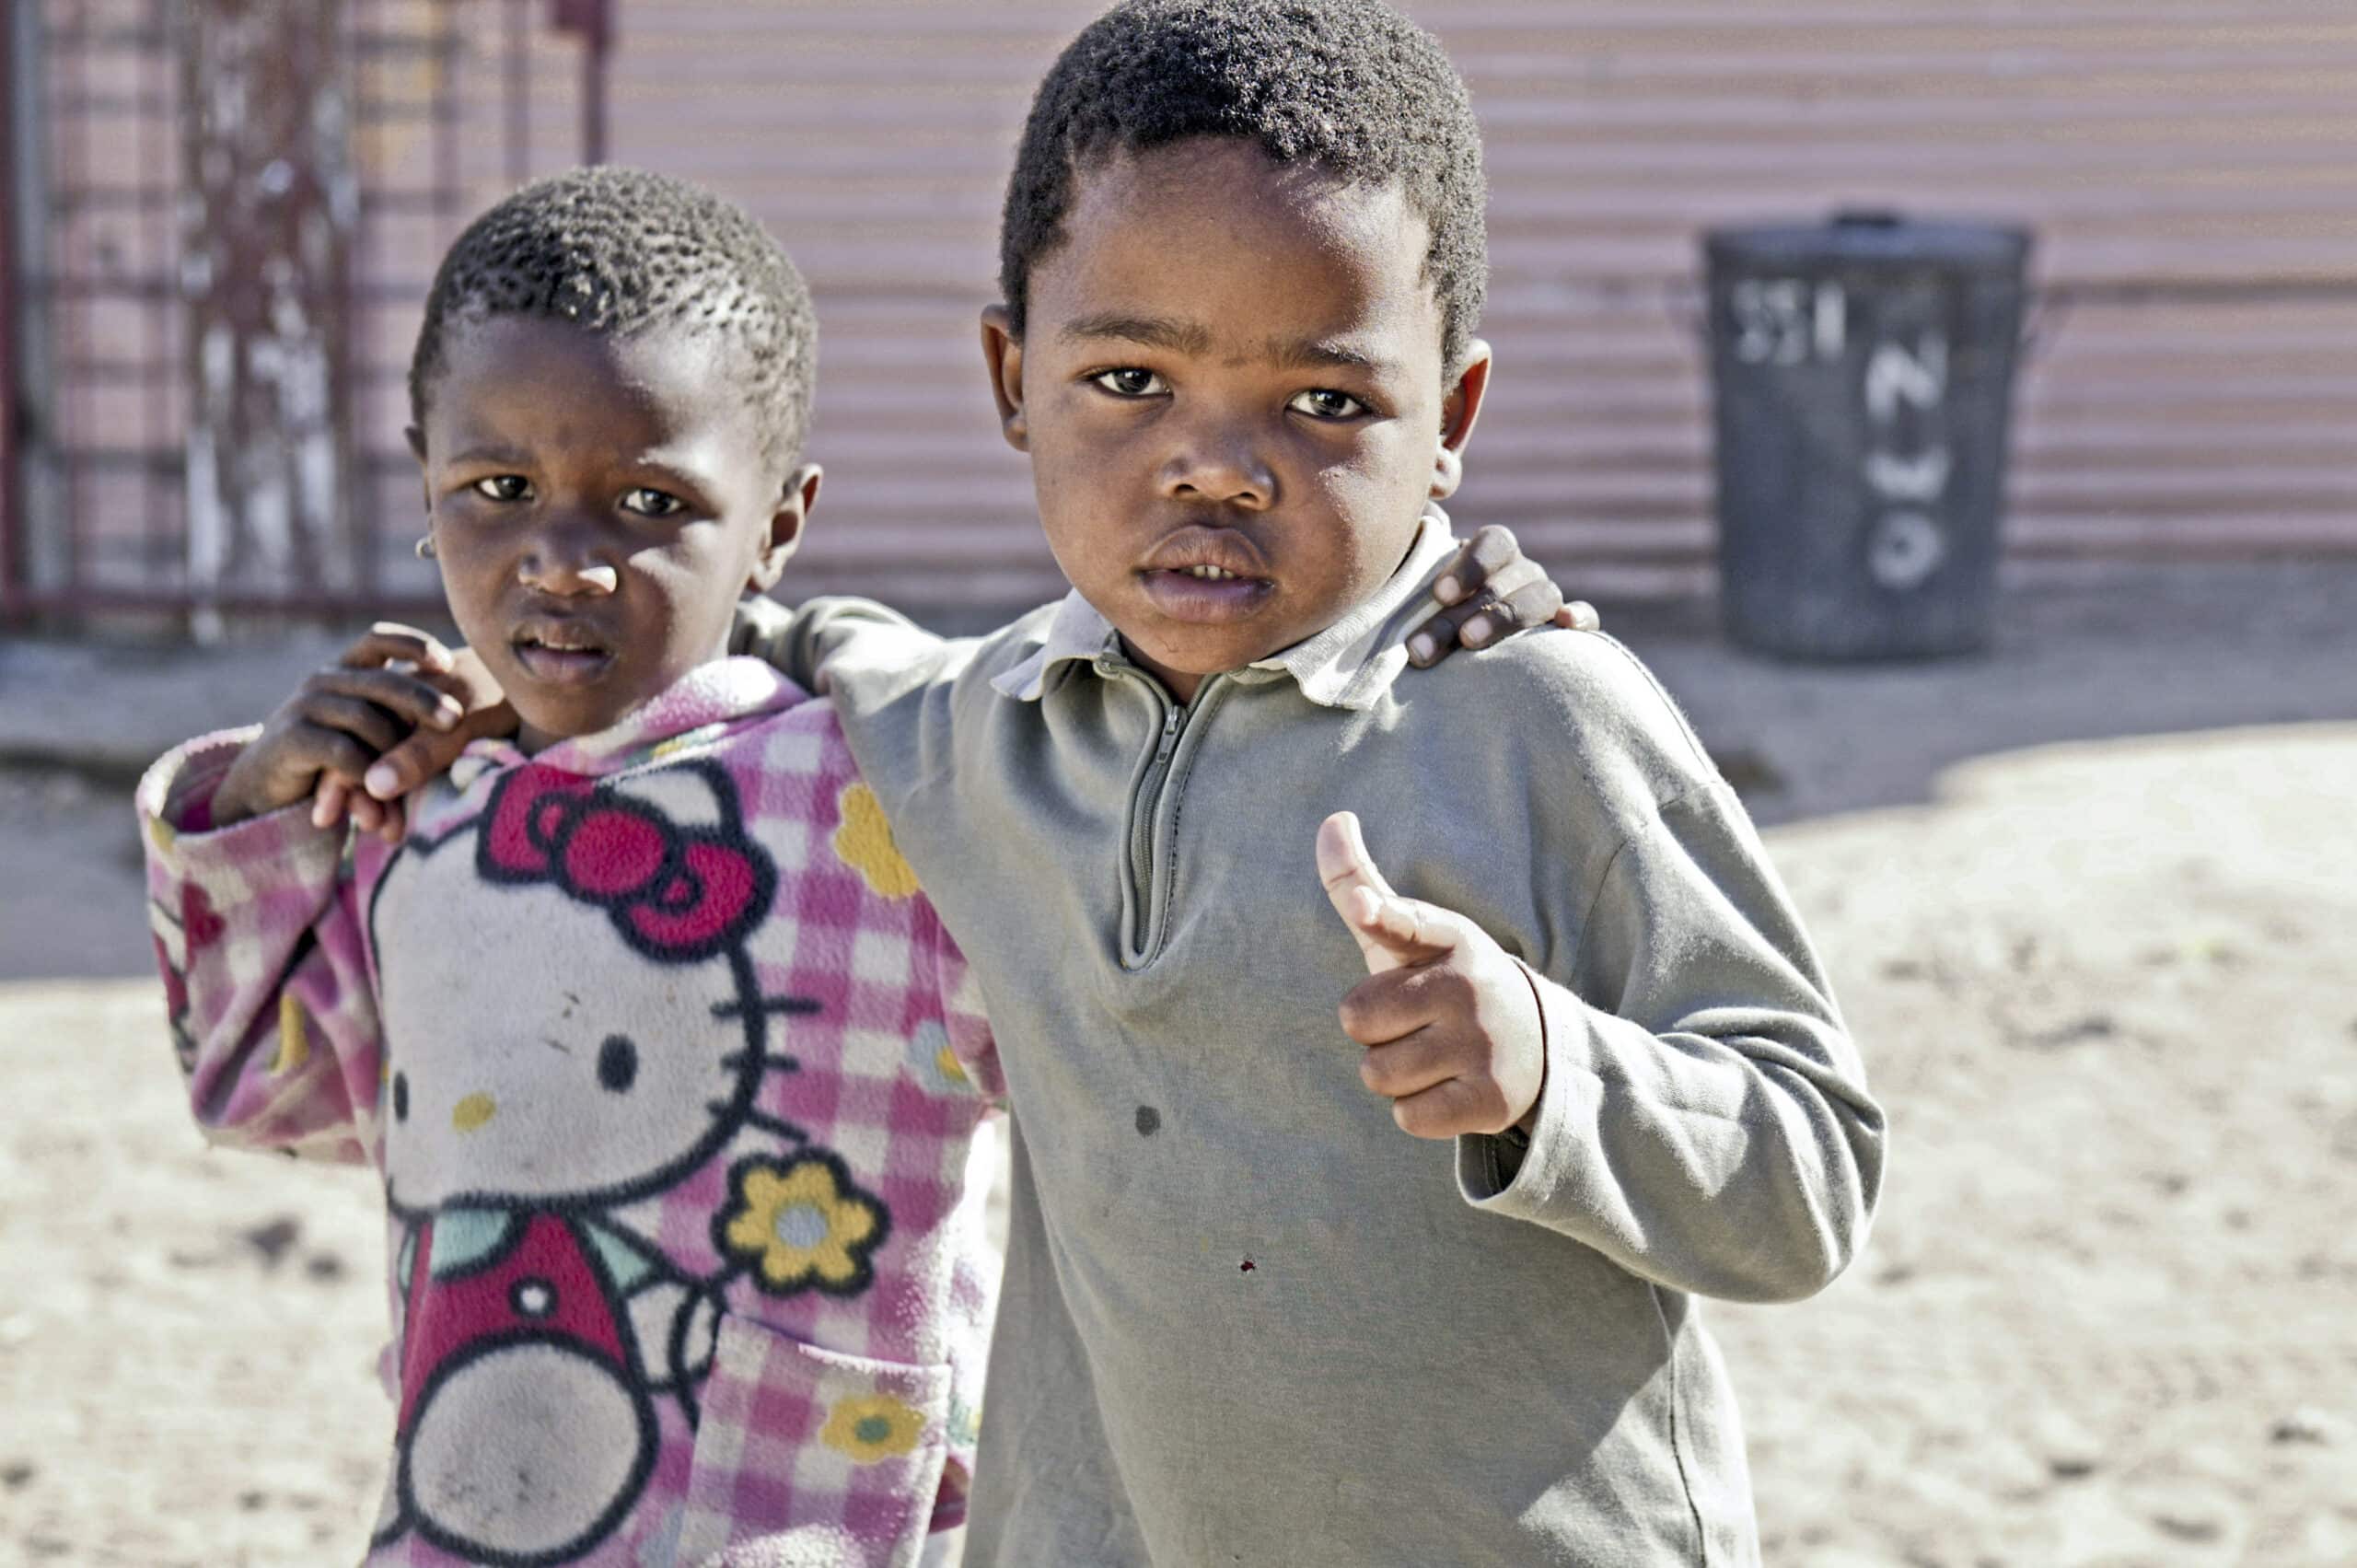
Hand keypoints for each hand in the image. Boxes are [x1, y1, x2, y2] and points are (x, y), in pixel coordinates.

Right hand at [309, 642, 514, 841]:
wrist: (265, 791)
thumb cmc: (332, 762)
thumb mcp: (368, 735)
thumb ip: (401, 722)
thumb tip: (463, 723)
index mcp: (344, 671)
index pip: (378, 640)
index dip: (414, 645)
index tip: (449, 664)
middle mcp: (323, 682)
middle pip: (383, 682)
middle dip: (424, 700)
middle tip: (457, 721)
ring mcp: (303, 707)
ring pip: (366, 719)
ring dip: (395, 754)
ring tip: (413, 785)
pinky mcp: (289, 739)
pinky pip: (342, 751)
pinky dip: (367, 772)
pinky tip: (378, 794)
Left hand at [1316, 810, 1545, 1138]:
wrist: (1539, 1045)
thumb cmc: (1447, 982)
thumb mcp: (1413, 935)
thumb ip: (1362, 884)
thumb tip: (1333, 819)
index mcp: (1449, 938)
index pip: (1404, 923)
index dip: (1379, 915)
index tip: (1365, 908)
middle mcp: (1468, 986)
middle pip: (1356, 1019)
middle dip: (1372, 1029)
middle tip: (1415, 1023)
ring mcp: (1484, 1044)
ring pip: (1378, 1074)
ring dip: (1393, 1074)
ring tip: (1433, 1056)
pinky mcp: (1492, 1098)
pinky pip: (1408, 1116)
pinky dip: (1418, 1110)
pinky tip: (1449, 1088)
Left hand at [1408, 524, 1601, 667]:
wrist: (1452, 647)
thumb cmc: (1427, 612)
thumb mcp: (1413, 579)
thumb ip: (1407, 548)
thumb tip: (1408, 510)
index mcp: (1493, 553)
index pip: (1495, 542)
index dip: (1469, 565)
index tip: (1439, 595)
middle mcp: (1522, 572)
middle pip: (1503, 582)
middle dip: (1462, 613)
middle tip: (1423, 646)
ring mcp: (1545, 599)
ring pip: (1541, 597)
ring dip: (1505, 616)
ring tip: (1468, 641)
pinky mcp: (1565, 634)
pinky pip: (1584, 619)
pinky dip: (1580, 617)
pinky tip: (1566, 624)